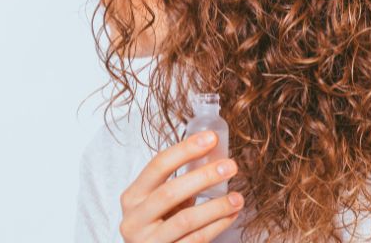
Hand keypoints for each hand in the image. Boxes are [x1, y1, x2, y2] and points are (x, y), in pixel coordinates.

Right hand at [118, 130, 242, 242]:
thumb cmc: (158, 224)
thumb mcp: (159, 202)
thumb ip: (178, 183)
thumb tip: (214, 156)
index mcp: (132, 196)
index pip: (157, 166)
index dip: (185, 150)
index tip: (211, 138)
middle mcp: (134, 219)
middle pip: (170, 192)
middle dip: (203, 177)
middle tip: (230, 166)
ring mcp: (147, 241)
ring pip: (185, 220)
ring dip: (216, 206)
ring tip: (237, 197)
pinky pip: (196, 239)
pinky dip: (217, 225)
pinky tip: (231, 215)